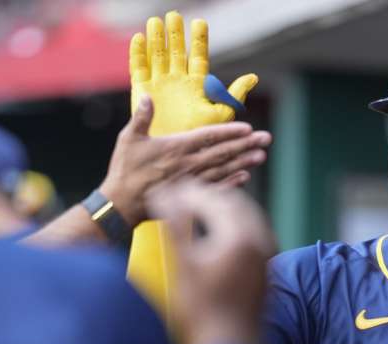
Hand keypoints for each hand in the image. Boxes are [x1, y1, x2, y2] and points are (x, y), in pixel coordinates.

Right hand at [99, 98, 271, 225]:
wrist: (121, 204)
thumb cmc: (124, 170)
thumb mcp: (128, 139)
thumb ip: (141, 117)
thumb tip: (147, 96)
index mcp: (175, 148)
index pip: (208, 137)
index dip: (230, 132)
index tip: (248, 128)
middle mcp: (187, 165)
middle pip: (222, 153)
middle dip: (245, 145)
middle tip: (266, 139)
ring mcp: (190, 182)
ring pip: (223, 170)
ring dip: (243, 163)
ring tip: (261, 156)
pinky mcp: (188, 197)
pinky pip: (215, 189)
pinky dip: (231, 183)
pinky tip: (245, 177)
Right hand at [130, 11, 257, 135]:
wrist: (165, 161)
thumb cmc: (196, 138)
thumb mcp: (220, 116)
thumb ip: (233, 96)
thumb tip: (252, 77)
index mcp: (196, 87)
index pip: (198, 57)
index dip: (199, 40)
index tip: (200, 22)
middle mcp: (178, 83)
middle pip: (176, 52)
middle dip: (175, 34)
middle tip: (174, 15)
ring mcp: (159, 86)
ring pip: (157, 56)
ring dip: (156, 39)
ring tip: (155, 21)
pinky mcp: (141, 92)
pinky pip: (138, 69)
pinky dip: (138, 54)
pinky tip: (139, 38)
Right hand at [147, 180, 276, 343]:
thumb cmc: (202, 310)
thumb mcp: (183, 264)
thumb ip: (175, 224)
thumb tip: (162, 194)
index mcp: (241, 235)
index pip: (214, 199)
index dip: (188, 192)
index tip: (168, 190)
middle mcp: (261, 240)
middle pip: (235, 203)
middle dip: (208, 196)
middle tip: (182, 195)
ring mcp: (267, 254)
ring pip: (246, 216)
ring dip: (222, 208)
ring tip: (196, 209)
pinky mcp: (267, 266)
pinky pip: (252, 232)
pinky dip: (233, 224)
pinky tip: (215, 232)